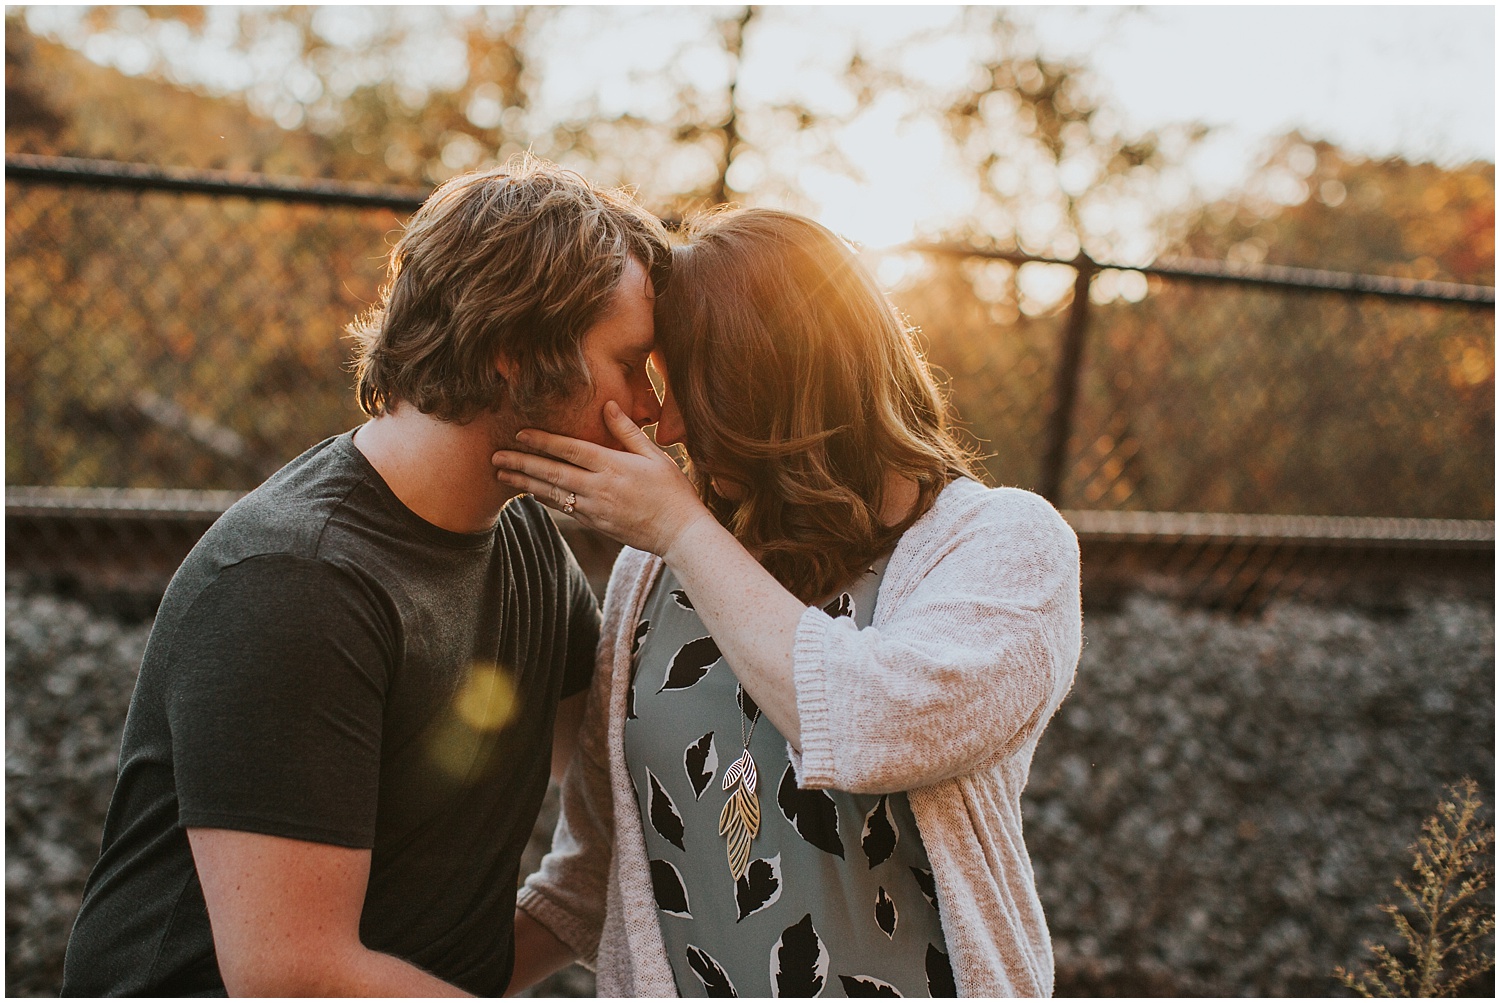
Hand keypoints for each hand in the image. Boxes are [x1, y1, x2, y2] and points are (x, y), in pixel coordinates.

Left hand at [492, 401, 714, 557]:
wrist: (680, 533)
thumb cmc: (673, 491)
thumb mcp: (655, 455)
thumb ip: (627, 432)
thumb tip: (607, 406)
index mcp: (613, 466)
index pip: (570, 450)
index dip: (543, 441)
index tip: (520, 434)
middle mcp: (599, 487)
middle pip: (553, 472)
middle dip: (522, 463)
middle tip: (495, 456)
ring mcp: (595, 508)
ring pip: (552, 493)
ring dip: (525, 482)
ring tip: (502, 474)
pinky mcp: (596, 524)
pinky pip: (564, 508)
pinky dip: (544, 499)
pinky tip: (530, 491)